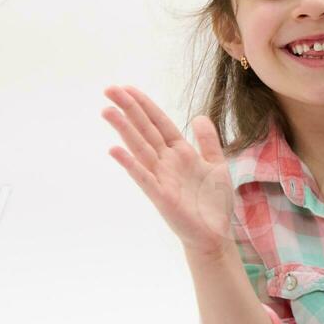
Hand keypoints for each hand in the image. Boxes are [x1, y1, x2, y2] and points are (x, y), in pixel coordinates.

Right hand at [101, 86, 233, 258]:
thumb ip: (208, 141)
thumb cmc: (213, 202)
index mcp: (180, 153)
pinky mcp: (161, 196)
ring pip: (140, 148)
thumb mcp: (217, 164)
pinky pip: (143, 177)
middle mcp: (167, 162)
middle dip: (129, 110)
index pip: (160, 123)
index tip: (128, 88)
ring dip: (124, 130)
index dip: (145, 106)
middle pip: (145, 130)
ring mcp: (161, 178)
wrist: (215, 234)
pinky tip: (115, 150)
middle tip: (109, 89)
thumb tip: (199, 116)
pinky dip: (130, 164)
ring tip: (107, 111)